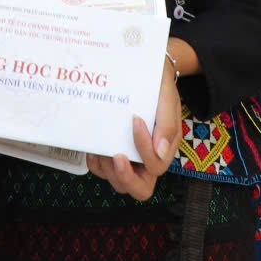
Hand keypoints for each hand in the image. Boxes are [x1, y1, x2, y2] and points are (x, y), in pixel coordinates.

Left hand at [90, 87, 183, 201]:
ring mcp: (130, 158)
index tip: (136, 121)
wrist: (143, 71)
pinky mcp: (113, 151)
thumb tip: (160, 152)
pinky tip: (93, 150)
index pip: (156, 166)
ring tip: (102, 148)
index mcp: (165, 148)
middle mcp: (147, 158)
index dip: (145, 149)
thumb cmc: (158, 85)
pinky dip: (96, 165)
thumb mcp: (167, 98)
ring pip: (119, 183)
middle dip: (125, 177)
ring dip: (108, 170)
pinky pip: (103, 171)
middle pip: (140, 189)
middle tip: (116, 156)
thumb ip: (168, 124)